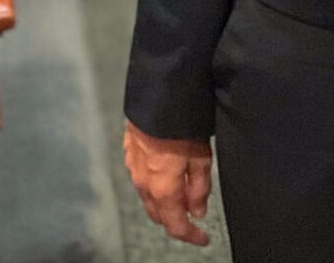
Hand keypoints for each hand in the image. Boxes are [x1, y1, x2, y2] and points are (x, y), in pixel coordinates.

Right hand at [123, 120, 213, 244]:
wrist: (158, 94)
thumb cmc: (182, 123)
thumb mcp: (201, 156)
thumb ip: (199, 187)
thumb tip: (198, 211)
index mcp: (163, 189)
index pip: (175, 225)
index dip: (190, 236)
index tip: (203, 238)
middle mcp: (144, 184)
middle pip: (159, 215)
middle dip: (176, 222)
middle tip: (193, 220)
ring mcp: (133, 168)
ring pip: (148, 199)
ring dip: (164, 205)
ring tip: (183, 200)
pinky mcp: (130, 153)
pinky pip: (141, 180)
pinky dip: (155, 188)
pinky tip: (166, 178)